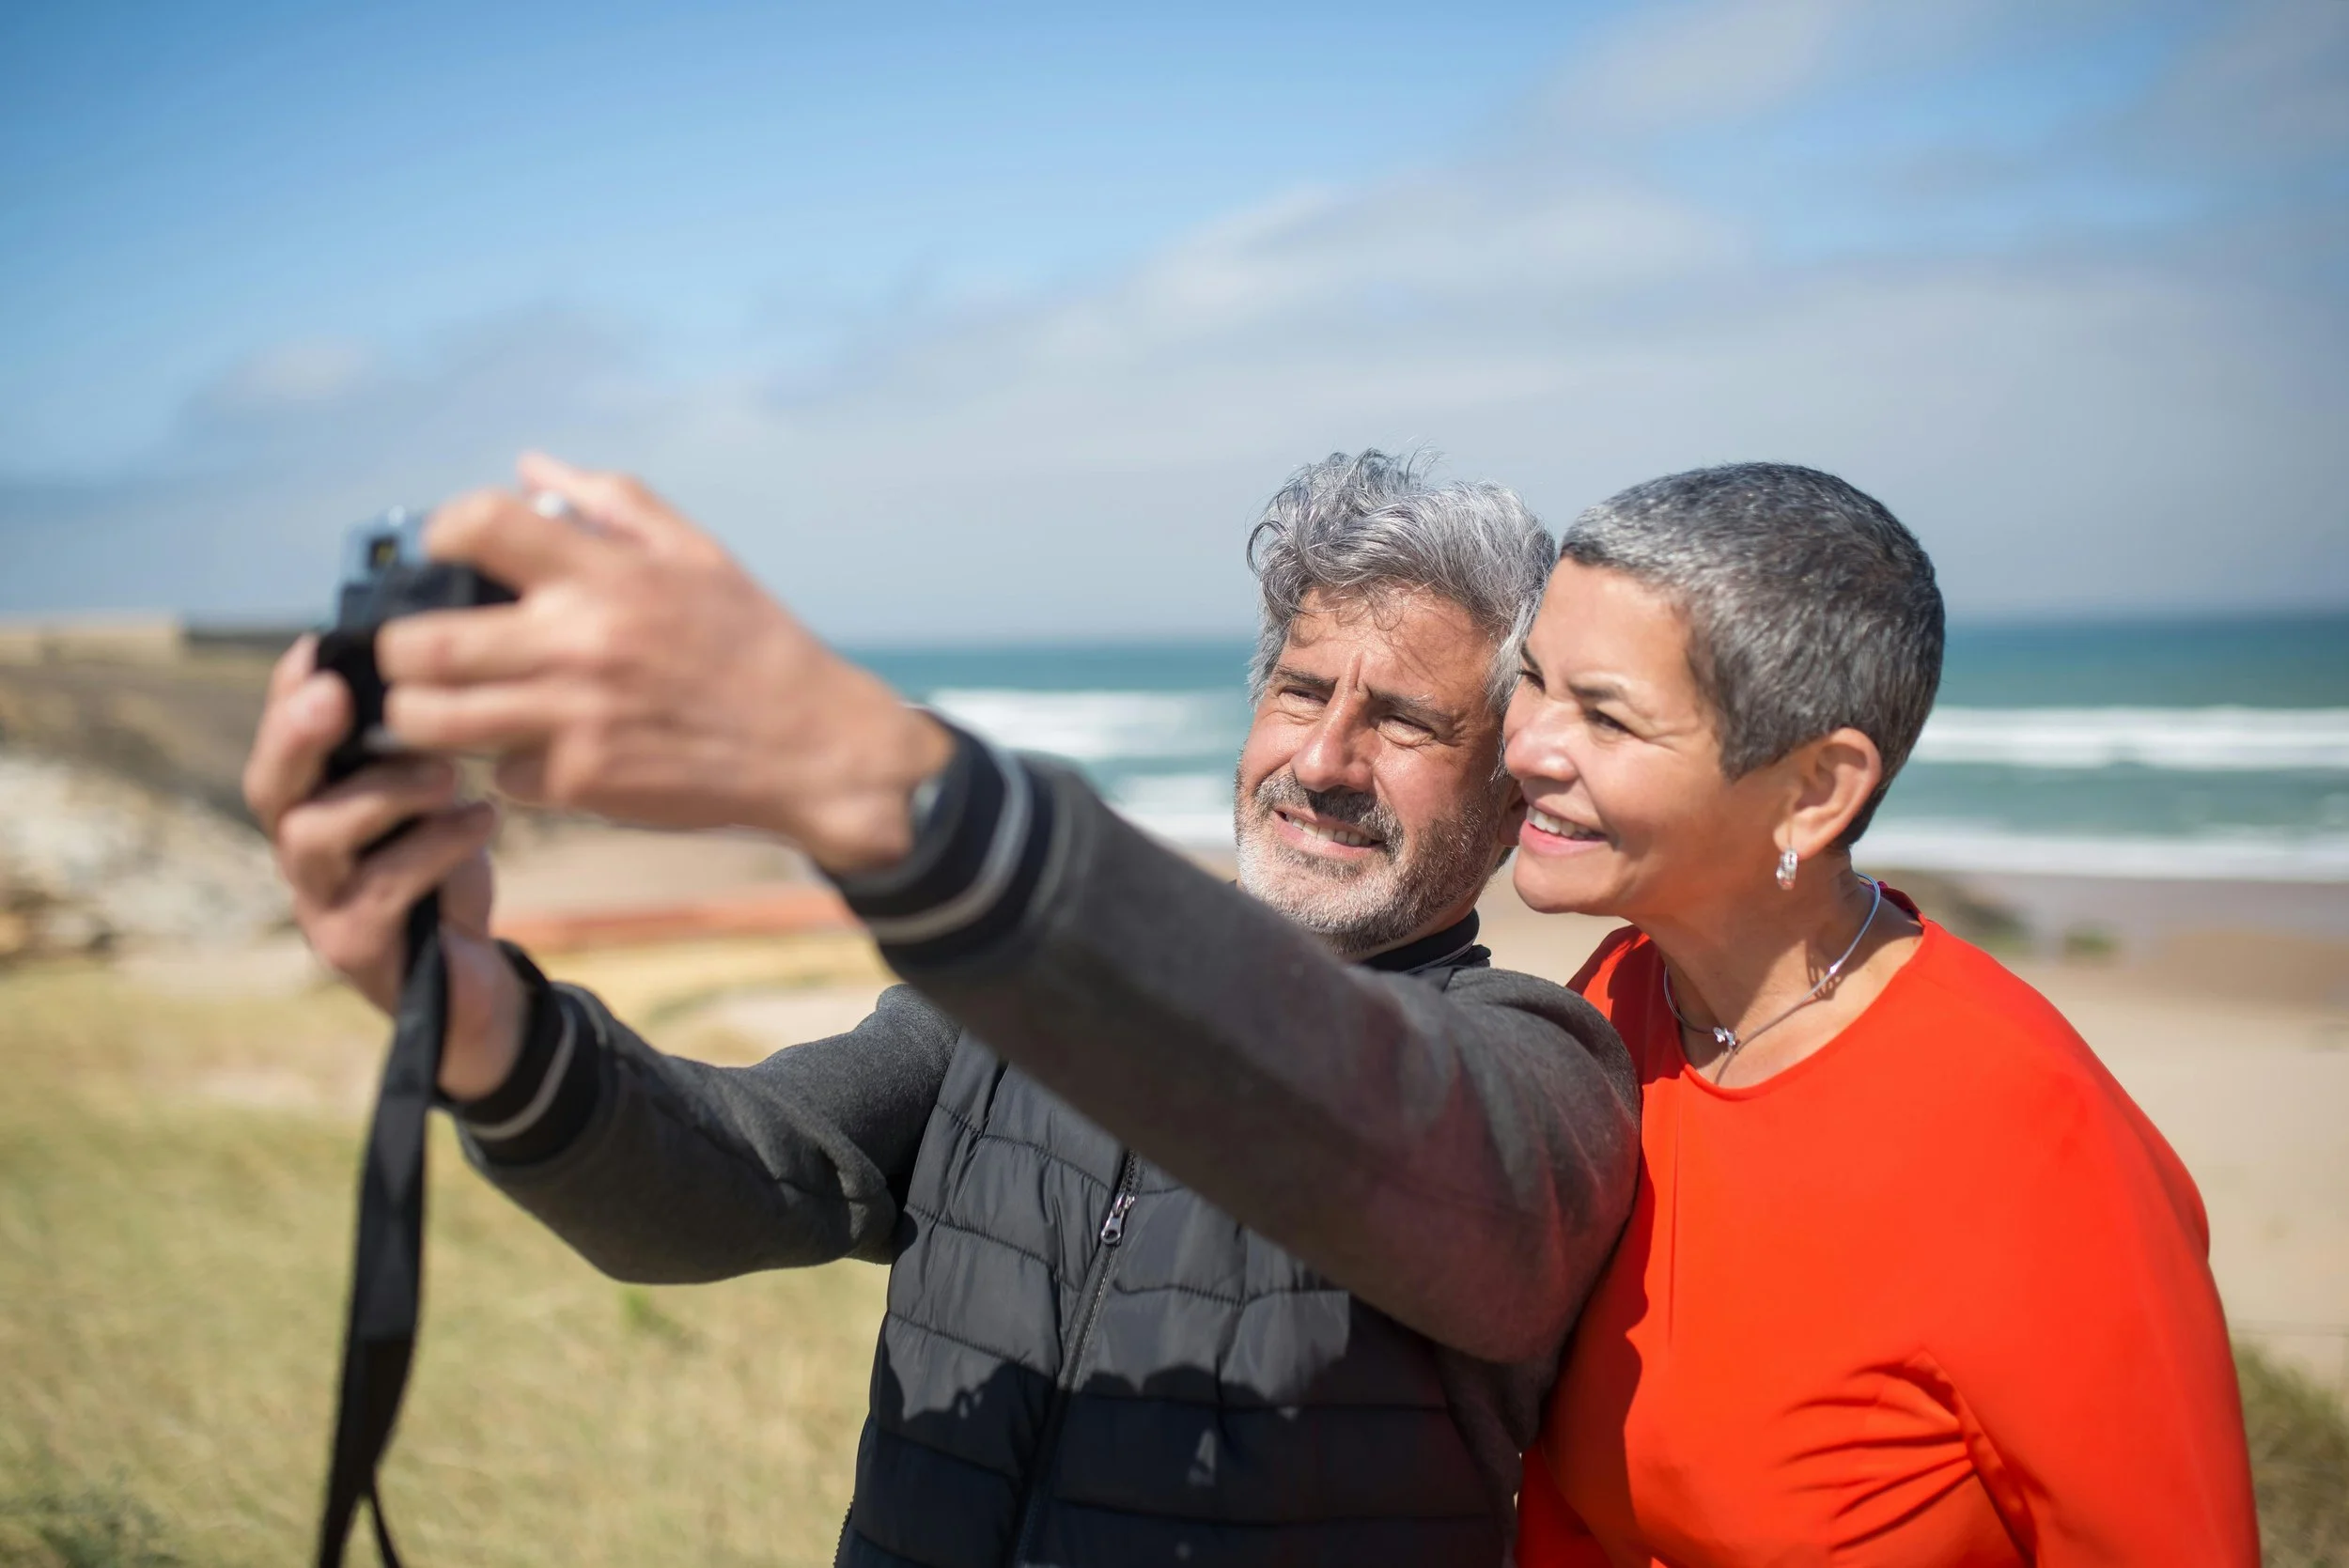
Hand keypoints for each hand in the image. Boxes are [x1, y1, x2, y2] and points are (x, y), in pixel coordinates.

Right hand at [243, 637, 525, 1099]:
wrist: (478, 986)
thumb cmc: (449, 877)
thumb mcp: (435, 804)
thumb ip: (416, 750)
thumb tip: (430, 669)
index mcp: (315, 805)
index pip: (284, 744)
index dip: (290, 696)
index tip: (318, 647)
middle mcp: (302, 852)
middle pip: (269, 788)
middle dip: (296, 735)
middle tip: (338, 696)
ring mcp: (319, 903)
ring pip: (315, 835)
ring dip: (383, 792)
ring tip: (446, 774)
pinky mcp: (353, 947)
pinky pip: (382, 887)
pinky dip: (437, 846)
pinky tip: (483, 818)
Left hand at [373, 452, 951, 872]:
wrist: (817, 750)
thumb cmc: (755, 645)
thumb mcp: (698, 554)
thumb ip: (612, 502)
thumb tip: (531, 467)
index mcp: (606, 574)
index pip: (476, 525)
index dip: (439, 535)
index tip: (445, 556)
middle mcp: (580, 642)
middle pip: (421, 643)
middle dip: (401, 647)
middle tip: (417, 650)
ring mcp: (575, 718)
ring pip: (434, 720)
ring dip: (424, 714)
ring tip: (441, 708)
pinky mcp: (583, 782)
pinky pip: (499, 773)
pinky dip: (506, 766)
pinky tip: (534, 752)